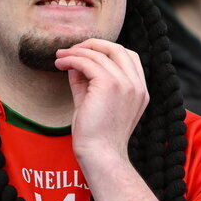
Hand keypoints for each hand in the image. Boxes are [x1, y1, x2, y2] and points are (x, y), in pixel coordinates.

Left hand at [54, 38, 148, 166]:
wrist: (100, 156)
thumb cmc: (96, 137)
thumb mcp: (94, 103)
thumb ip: (87, 82)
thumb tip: (74, 62)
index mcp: (140, 91)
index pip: (129, 57)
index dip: (106, 51)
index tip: (85, 54)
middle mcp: (137, 85)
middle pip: (117, 49)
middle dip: (92, 44)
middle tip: (71, 50)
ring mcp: (126, 83)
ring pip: (100, 54)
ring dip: (76, 52)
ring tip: (60, 57)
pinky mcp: (110, 84)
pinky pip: (87, 61)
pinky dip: (72, 59)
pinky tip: (60, 64)